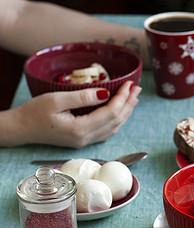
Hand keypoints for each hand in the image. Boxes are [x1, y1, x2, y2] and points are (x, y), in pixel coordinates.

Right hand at [8, 81, 139, 147]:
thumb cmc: (33, 112)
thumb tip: (105, 93)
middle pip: (116, 121)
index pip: (110, 113)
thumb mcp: (56, 100)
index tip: (130, 83)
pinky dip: (117, 120)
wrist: (20, 129)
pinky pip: (107, 132)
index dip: (123, 98)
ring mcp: (85, 141)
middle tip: (137, 88)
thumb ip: (82, 97)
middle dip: (128, 104)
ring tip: (133, 98)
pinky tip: (121, 111)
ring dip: (125, 112)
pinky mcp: (82, 140)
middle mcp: (85, 138)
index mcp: (80, 129)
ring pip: (114, 128)